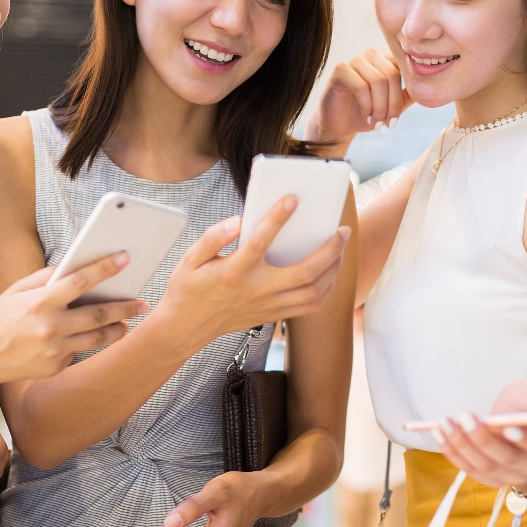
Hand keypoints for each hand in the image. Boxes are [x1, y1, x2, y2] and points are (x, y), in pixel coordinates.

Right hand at [0, 254, 148, 384]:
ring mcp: (55, 350)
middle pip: (98, 314)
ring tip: (128, 322)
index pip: (80, 281)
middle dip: (124, 307)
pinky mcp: (56, 366)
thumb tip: (72, 268)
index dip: (105, 268)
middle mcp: (50, 326)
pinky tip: (98, 335)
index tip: (125, 258)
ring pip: (97, 338)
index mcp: (40, 302)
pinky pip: (79, 350)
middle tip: (142, 302)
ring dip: (117, 329)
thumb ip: (44, 278)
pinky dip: (88, 341)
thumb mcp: (16, 291)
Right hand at [154, 197, 349, 345]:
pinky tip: (329, 274)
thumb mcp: (190, 259)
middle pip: (304, 272)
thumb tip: (237, 221)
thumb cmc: (189, 288)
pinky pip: (308, 307)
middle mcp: (255, 290)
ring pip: (313, 292)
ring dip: (333, 270)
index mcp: (233, 272)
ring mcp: (266, 305)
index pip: (259, 242)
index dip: (277, 218)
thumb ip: (212, 237)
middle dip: (330, 250)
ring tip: (339, 249)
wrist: (185, 327)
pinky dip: (325, 290)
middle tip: (341, 230)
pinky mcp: (272, 315)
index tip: (292, 199)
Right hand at [306, 48, 412, 153]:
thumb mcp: (392, 106)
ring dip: (379, 108)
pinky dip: (366, 106)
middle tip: (388, 125)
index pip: (404, 69)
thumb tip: (430, 89)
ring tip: (377, 124)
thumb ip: (408, 96)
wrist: (338, 125)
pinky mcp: (340, 69)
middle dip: (391, 105)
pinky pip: (360, 86)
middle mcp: (371, 55)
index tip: (396, 119)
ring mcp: (355, 60)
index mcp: (386, 60)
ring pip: (377, 81)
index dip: (401, 96)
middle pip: (392, 75)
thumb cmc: (365, 114)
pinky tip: (365, 117)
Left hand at [431, 379, 526, 490]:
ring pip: (483, 466)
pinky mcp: (489, 478)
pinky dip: (452, 452)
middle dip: (482, 439)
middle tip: (464, 416)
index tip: (506, 425)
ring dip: (460, 445)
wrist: (519, 426)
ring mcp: (508, 477)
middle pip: (506, 459)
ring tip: (443, 423)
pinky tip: (438, 433)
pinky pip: (468, 469)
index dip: (525, 440)